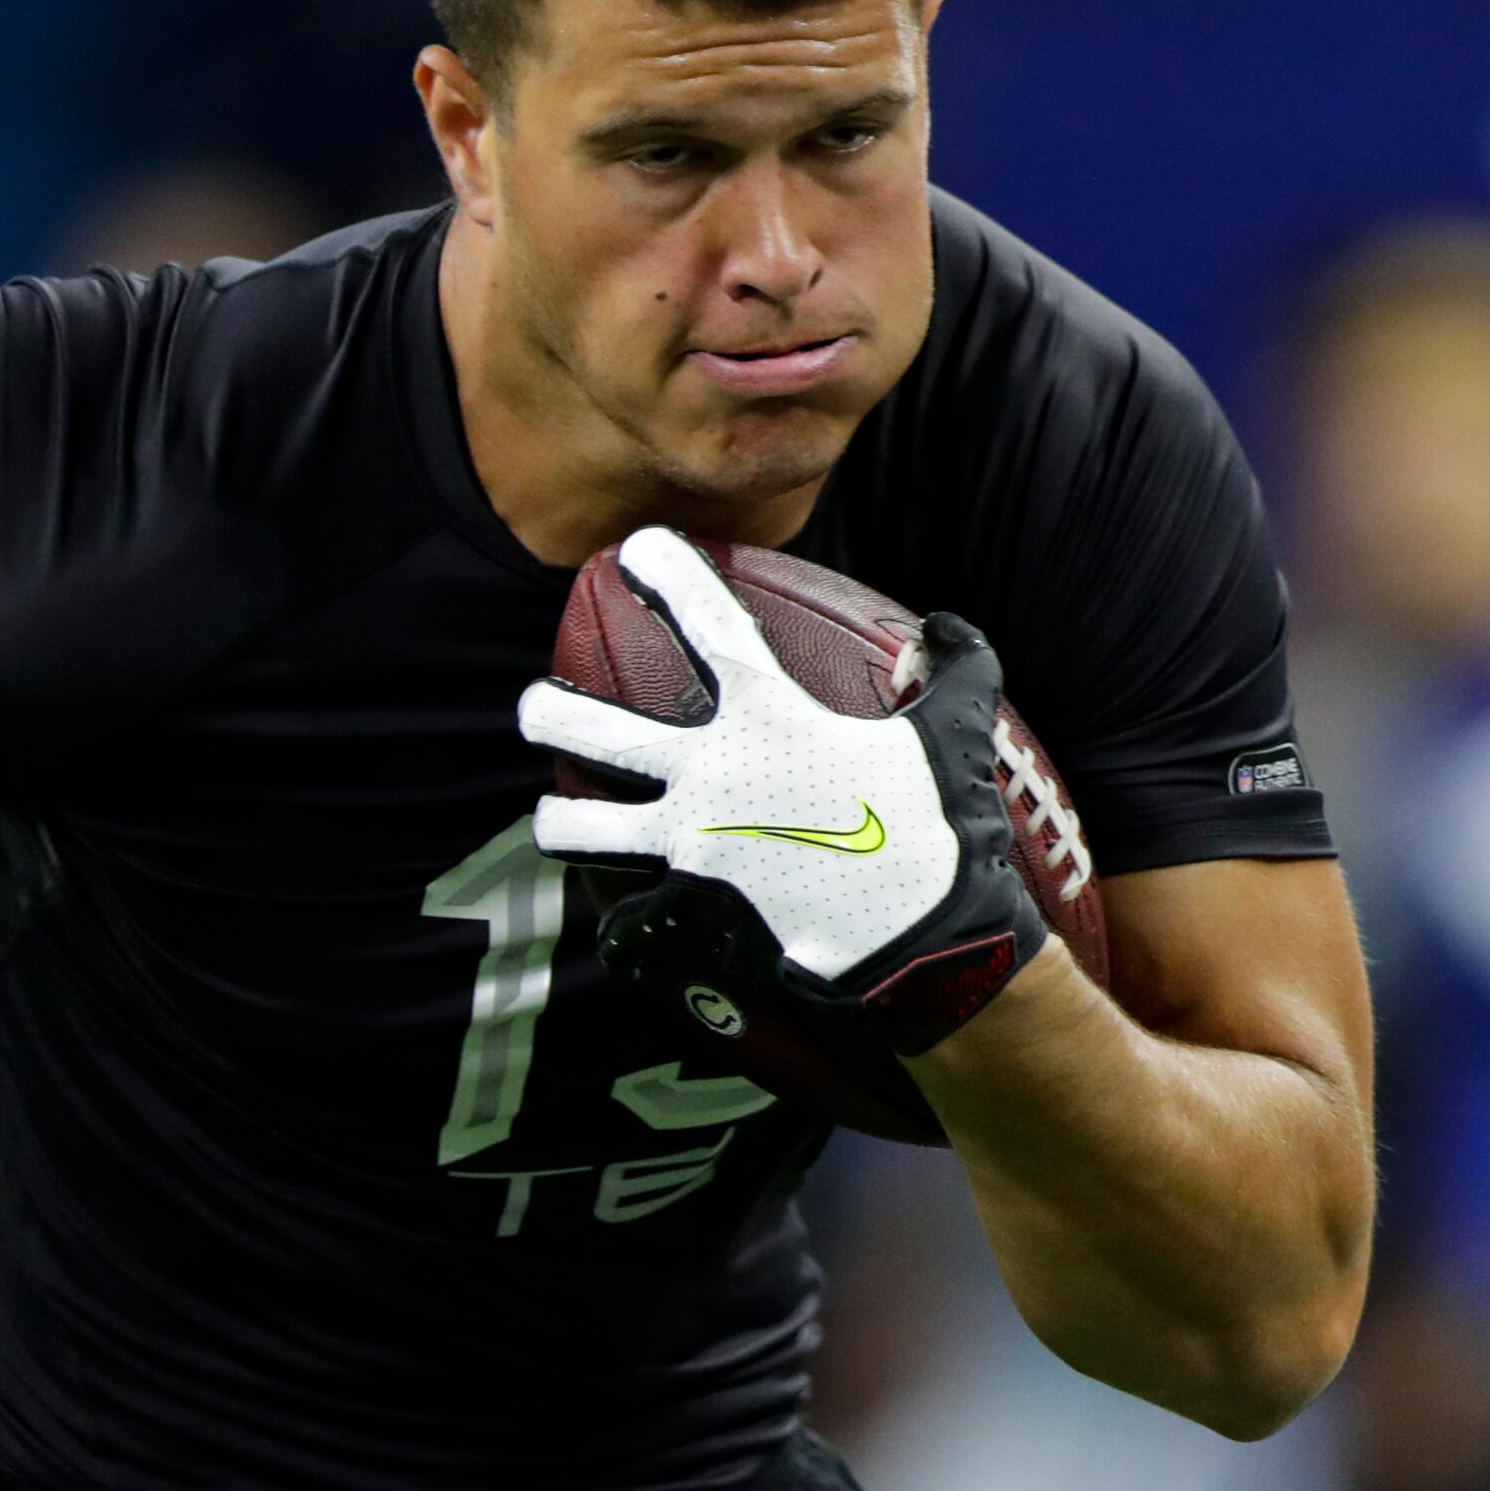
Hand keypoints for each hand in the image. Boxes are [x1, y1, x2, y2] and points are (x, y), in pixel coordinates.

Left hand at [518, 527, 1045, 1051]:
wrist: (926, 942)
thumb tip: (947, 625)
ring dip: (560, 821)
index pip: (706, 622)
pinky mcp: (688, 913)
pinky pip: (627, 922)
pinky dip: (626, 927)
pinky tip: (626, 928)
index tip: (633, 548)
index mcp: (766, 717)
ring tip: (554, 817)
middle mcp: (707, 773)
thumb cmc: (942, 831)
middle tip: (533, 708)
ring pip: (581, 828)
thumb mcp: (956, 734)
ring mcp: (688, 845)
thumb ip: (954, 669)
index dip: (668, 574)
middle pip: (593, 730)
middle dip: (547, 713)